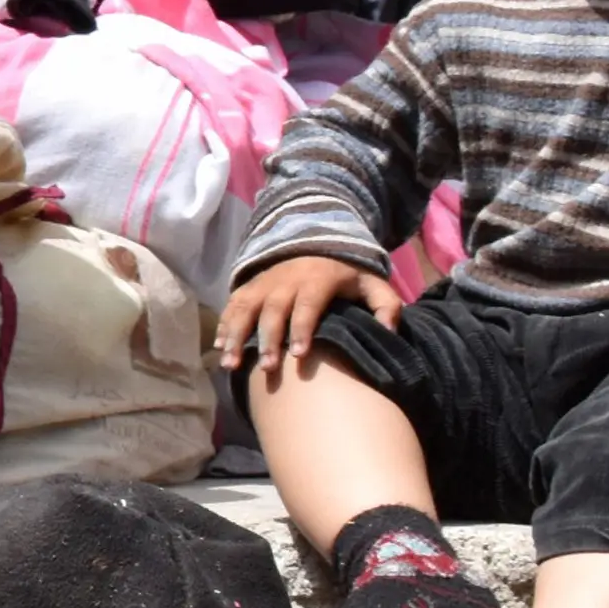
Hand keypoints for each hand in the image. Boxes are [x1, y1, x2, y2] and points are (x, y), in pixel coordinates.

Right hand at [217, 256, 401, 371]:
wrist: (314, 240)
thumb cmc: (345, 274)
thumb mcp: (372, 282)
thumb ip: (386, 305)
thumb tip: (390, 332)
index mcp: (317, 279)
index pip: (308, 304)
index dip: (302, 328)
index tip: (299, 355)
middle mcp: (286, 280)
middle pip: (274, 310)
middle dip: (268, 339)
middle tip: (267, 368)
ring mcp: (265, 282)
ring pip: (247, 308)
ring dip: (236, 335)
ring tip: (230, 364)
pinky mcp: (250, 286)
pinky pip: (232, 305)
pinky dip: (223, 325)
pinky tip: (218, 348)